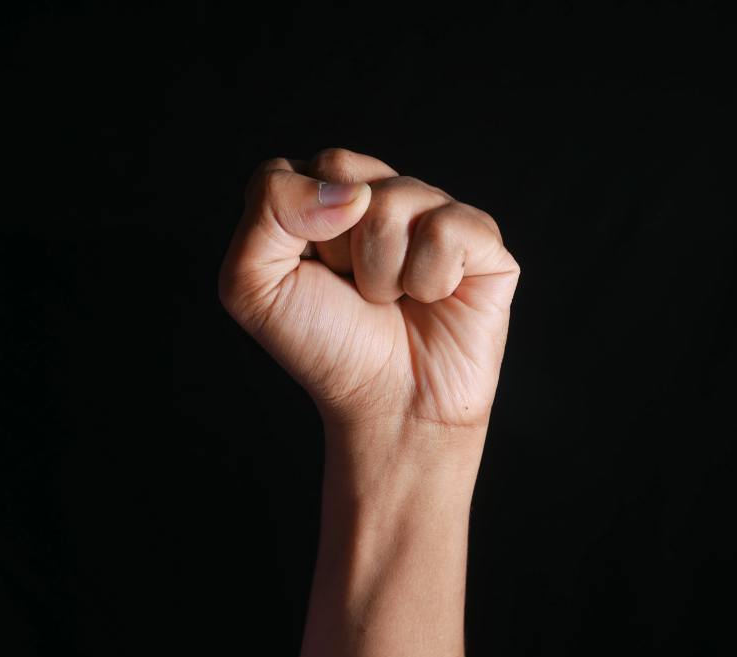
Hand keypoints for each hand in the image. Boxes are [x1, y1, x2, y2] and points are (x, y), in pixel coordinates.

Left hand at [218, 148, 519, 431]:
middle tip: (353, 287)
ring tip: (393, 300)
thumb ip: (268, 207)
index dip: (297, 226)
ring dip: (382, 272)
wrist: (388, 407)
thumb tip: (352, 191)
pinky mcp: (482, 240)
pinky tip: (432, 299)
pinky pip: (447, 229)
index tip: (311, 274)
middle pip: (346, 172)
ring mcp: (435, 212)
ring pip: (396, 199)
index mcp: (326, 197)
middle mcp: (383, 195)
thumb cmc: (325, 347)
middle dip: (338, 245)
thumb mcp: (253, 283)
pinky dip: (430, 278)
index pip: (300, 168)